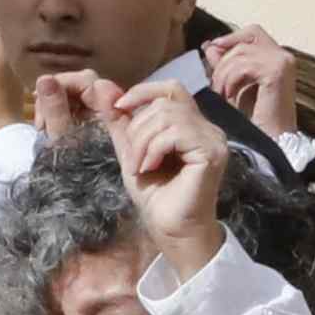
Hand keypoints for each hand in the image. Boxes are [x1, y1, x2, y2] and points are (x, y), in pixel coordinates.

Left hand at [90, 74, 225, 271]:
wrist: (171, 229)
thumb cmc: (156, 195)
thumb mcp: (131, 151)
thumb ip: (120, 121)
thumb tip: (101, 85)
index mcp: (193, 125)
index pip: (171, 89)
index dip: (143, 91)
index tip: (120, 108)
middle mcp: (208, 129)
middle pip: (164, 104)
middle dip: (137, 129)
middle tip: (132, 159)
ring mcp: (213, 140)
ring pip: (168, 117)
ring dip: (143, 141)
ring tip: (140, 166)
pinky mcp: (212, 154)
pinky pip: (175, 134)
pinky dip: (154, 150)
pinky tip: (149, 168)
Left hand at [201, 31, 293, 132]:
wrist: (271, 140)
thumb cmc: (256, 117)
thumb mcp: (236, 84)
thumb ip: (226, 63)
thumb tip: (210, 45)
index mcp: (278, 57)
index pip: (252, 32)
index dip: (231, 38)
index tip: (213, 51)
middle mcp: (284, 56)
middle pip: (243, 42)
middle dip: (224, 61)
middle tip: (217, 84)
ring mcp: (282, 62)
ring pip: (240, 53)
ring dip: (223, 74)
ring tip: (222, 94)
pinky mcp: (276, 72)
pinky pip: (243, 66)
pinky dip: (230, 81)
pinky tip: (230, 96)